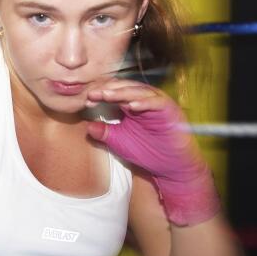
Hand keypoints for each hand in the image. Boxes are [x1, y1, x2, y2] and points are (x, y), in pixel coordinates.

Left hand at [85, 80, 220, 226]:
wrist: (169, 167)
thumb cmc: (146, 152)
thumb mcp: (119, 142)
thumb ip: (104, 133)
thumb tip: (88, 127)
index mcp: (132, 104)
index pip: (114, 93)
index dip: (100, 94)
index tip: (86, 100)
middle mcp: (145, 100)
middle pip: (125, 88)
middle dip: (108, 90)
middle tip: (93, 94)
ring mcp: (158, 103)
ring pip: (139, 91)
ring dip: (122, 93)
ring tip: (107, 95)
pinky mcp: (169, 110)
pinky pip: (156, 102)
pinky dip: (144, 103)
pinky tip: (131, 106)